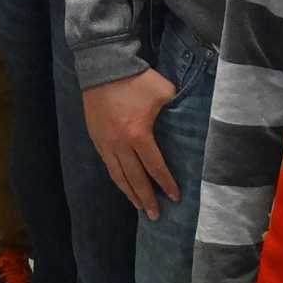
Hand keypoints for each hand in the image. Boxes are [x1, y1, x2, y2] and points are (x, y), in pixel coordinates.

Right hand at [82, 67, 180, 217]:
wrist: (104, 66)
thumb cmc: (136, 79)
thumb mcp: (164, 91)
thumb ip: (175, 107)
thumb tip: (186, 118)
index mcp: (138, 134)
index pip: (154, 166)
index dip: (165, 183)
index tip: (174, 197)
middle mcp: (120, 144)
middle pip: (134, 178)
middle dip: (146, 198)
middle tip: (155, 215)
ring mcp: (105, 142)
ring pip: (117, 175)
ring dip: (129, 192)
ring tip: (138, 206)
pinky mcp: (96, 137)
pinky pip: (107, 163)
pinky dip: (116, 177)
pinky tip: (123, 183)